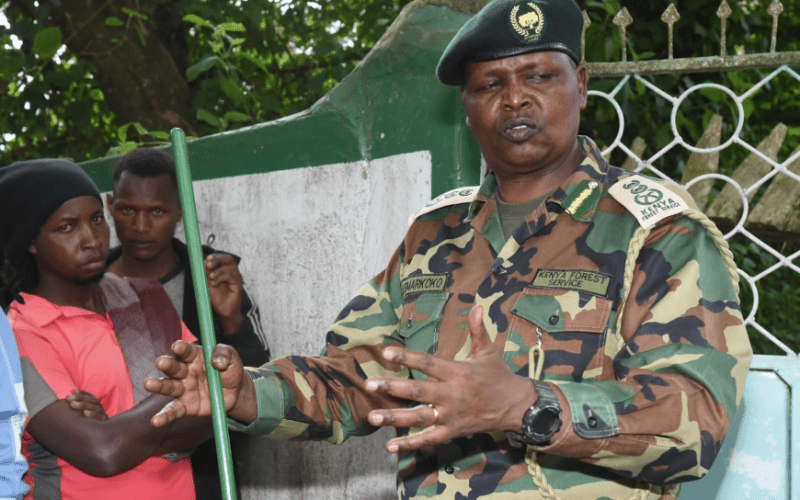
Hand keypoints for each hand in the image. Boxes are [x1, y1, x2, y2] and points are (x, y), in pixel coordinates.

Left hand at [65, 390, 107, 420]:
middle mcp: (100, 409)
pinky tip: (85, 412)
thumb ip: (78, 406)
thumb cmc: (88, 424)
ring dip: (83, 404)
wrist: (103, 435)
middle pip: (92, 400)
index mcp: (96, 406)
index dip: (82, 393)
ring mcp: (102, 415)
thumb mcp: (85, 414)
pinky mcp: (104, 422)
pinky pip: (99, 417)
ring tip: (72, 404)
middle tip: (68, 398)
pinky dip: (92, 414)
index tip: (72, 392)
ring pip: (94, 407)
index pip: (90, 396)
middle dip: (80, 398)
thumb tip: (71, 394)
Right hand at [144, 340, 256, 427]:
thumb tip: (217, 361)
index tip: (177, 347)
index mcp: (195, 356)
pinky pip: (173, 411)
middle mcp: (185, 371)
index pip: (186, 351)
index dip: (181, 348)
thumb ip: (225, 354)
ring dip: (158, 385)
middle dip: (167, 364)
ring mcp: (183, 389)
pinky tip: (156, 421)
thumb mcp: (232, 358)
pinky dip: (164, 416)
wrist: (235, 393)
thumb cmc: (230, 370)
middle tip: (161, 362)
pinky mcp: (185, 405)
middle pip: (174, 367)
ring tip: (148, 384)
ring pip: (169, 386)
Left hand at [205, 253, 244, 333]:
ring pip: (230, 267)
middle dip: (218, 259)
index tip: (207, 258)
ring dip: (218, 271)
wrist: (223, 311)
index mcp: (227, 271)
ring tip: (211, 278)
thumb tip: (205, 261)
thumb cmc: (217, 298)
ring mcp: (237, 279)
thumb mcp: (209, 282)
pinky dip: (221, 277)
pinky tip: (215, 283)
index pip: (224, 258)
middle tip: (208, 264)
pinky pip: (231, 276)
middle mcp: (234, 273)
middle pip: (229, 259)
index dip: (216, 256)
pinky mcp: (238, 285)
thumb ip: (208, 272)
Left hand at [365, 305, 537, 452]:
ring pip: (419, 417)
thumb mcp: (488, 351)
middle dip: (392, 388)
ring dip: (395, 418)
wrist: (517, 406)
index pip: (428, 363)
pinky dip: (410, 445)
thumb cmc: (499, 376)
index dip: (407, 357)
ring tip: (372, 417)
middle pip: (418, 391)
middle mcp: (451, 394)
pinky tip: (390, 447)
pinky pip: (429, 439)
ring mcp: (451, 415)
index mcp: (457, 372)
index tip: (386, 352)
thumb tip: (475, 305)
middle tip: (369, 385)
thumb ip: (477, 330)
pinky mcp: (452, 431)